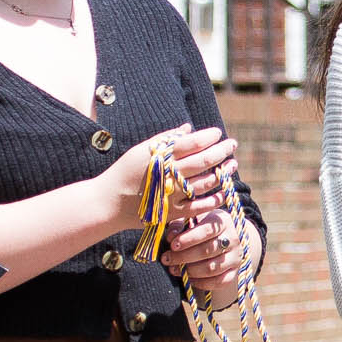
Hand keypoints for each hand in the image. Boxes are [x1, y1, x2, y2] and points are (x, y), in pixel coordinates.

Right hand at [109, 125, 235, 235]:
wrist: (109, 203)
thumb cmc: (125, 172)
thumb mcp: (141, 150)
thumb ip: (166, 138)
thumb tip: (188, 128)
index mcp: (161, 156)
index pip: (192, 143)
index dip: (208, 137)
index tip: (218, 133)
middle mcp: (169, 175)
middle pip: (203, 161)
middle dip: (221, 151)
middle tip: (232, 144)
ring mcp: (172, 195)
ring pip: (205, 183)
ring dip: (222, 172)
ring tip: (232, 164)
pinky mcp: (173, 213)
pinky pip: (200, 206)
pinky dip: (215, 198)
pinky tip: (225, 190)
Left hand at [161, 207, 254, 303]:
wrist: (223, 239)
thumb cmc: (201, 227)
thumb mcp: (192, 220)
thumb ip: (180, 225)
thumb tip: (171, 236)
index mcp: (223, 222)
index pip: (207, 231)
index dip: (189, 239)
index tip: (173, 245)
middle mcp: (233, 239)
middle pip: (208, 251)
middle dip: (184, 257)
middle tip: (167, 259)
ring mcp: (235, 257)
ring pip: (212, 268)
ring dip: (190, 271)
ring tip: (174, 269)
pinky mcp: (234, 273)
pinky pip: (218, 282)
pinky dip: (201, 283)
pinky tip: (188, 279)